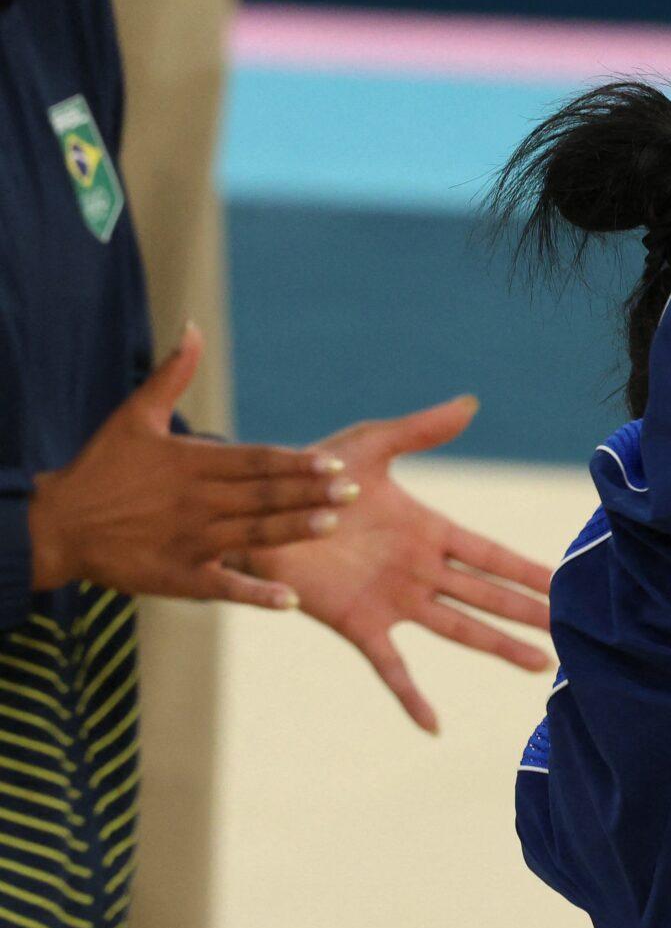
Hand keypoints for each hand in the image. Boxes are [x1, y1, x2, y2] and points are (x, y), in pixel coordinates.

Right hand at [28, 324, 346, 607]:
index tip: (335, 463)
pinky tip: (289, 601)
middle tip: (354, 492)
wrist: (59, 525)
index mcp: (192, 463)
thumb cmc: (102, 467)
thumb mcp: (135, 415)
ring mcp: (189, 541)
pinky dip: (255, 594)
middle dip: (309, 494)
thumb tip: (192, 326)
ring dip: (292, 531)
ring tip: (331, 525)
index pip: (255, 461)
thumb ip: (173, 374)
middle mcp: (196, 501)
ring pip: (251, 535)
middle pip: (262, 496)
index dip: (295, 463)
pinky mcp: (177, 576)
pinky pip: (223, 586)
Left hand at [247, 395, 552, 733]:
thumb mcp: (369, 446)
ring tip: (539, 666)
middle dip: (529, 613)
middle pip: (488, 597)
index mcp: (429, 532)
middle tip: (572, 631)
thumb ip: (419, 430)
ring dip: (498, 647)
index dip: (530, 569)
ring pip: (459, 629)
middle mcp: (420, 571)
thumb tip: (470, 403)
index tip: (567, 581)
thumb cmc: (311, 473)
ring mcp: (393, 601)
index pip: (492, 555)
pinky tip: (432, 724)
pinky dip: (410, 696)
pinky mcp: (358, 624)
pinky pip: (390, 667)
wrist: (256, 509)